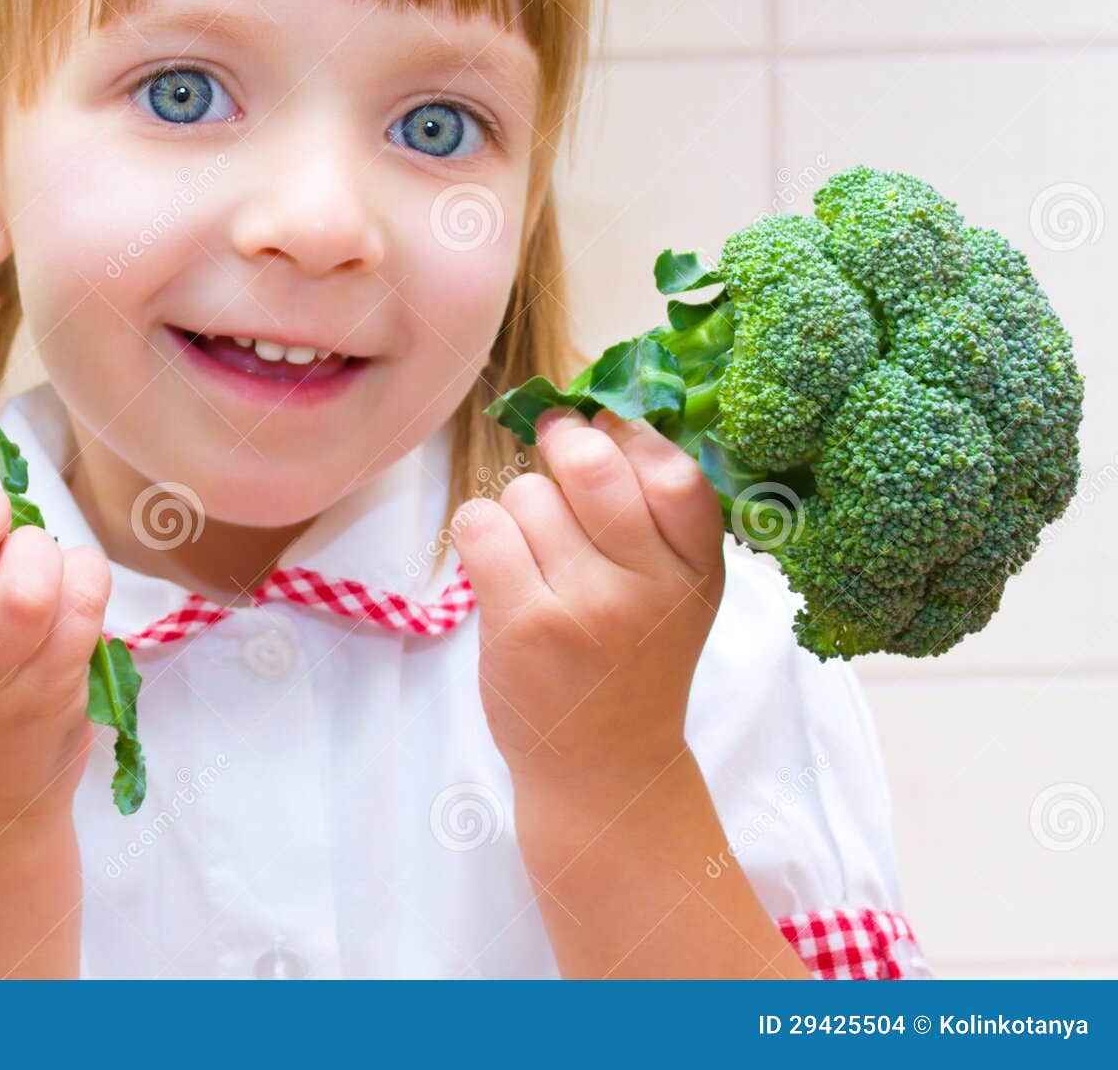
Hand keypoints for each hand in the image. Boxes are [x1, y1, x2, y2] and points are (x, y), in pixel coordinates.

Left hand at [452, 407, 724, 791]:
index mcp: (698, 568)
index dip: (627, 432)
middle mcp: (648, 586)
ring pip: (526, 492)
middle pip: (590, 461)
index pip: (670, 467)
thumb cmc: (633, 661)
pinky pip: (481, 525)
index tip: (605, 430)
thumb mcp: (677, 591)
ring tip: (536, 552)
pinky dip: (480, 531)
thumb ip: (657, 512)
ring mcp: (585, 607)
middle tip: (554, 446)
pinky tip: (498, 563)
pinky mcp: (523, 625)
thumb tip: (598, 408)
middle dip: (562, 440)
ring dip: (519, 506)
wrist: (604, 768)